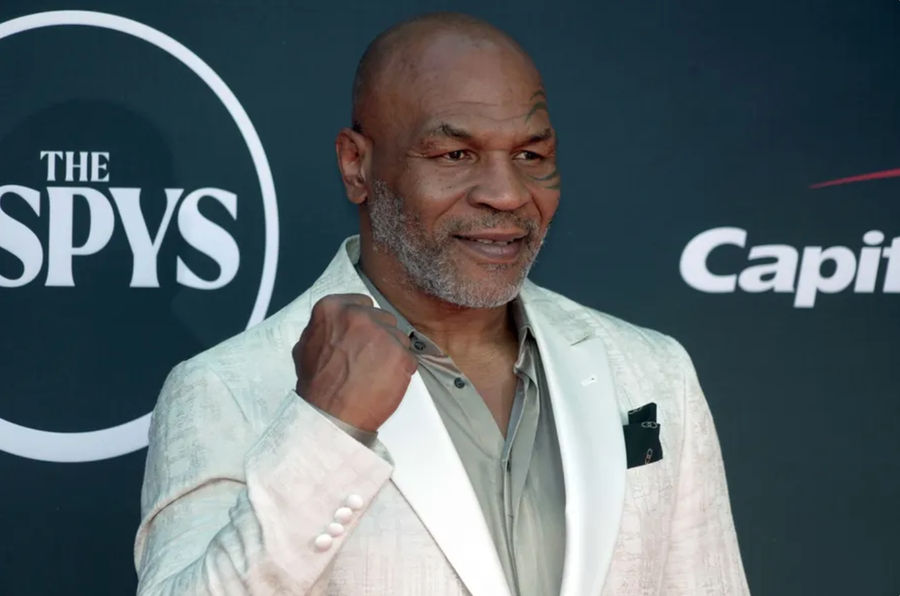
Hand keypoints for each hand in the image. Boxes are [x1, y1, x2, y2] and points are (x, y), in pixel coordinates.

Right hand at [293, 293, 416, 431]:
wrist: (330, 415)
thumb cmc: (317, 385)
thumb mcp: (306, 346)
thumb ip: (324, 327)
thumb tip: (335, 324)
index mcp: (333, 308)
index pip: (363, 302)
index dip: (365, 321)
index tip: (362, 335)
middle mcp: (360, 315)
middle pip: (383, 318)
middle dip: (379, 336)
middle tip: (368, 357)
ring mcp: (383, 334)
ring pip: (398, 336)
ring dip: (392, 352)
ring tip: (375, 372)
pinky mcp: (401, 354)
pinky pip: (409, 358)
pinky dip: (401, 370)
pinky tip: (385, 381)